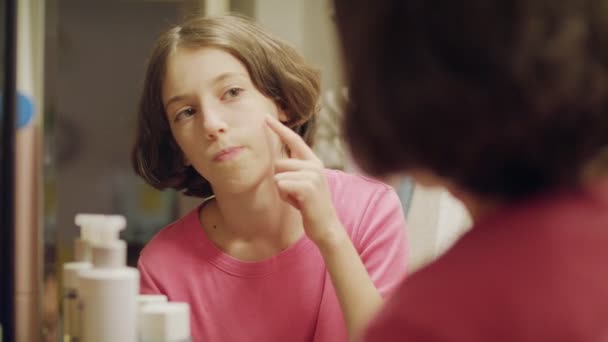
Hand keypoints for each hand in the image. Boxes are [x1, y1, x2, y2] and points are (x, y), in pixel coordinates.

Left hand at [265, 114, 344, 247]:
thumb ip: (293, 170)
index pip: (294, 140)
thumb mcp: (302, 183)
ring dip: (282, 191)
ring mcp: (312, 174)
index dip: (279, 128)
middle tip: (295, 195)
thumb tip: (276, 161)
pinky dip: (284, 196)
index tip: (265, 117)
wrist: (326, 226)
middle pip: (279, 163)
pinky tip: (298, 203)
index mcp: (313, 161)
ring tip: (297, 199)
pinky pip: (281, 185)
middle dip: (280, 181)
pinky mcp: (307, 186)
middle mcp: (314, 164)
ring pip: (278, 176)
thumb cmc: (309, 206)